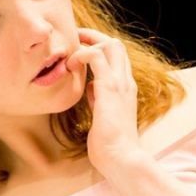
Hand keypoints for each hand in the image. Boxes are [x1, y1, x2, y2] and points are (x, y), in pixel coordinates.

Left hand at [66, 28, 141, 173]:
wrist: (122, 158)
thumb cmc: (111, 144)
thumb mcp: (104, 115)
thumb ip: (99, 99)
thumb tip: (90, 88)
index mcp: (125, 88)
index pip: (117, 57)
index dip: (98, 47)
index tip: (79, 48)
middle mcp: (126, 82)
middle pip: (116, 44)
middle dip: (93, 37)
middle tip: (73, 40)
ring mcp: (120, 84)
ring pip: (111, 44)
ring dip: (87, 42)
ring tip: (69, 53)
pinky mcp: (110, 88)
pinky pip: (96, 57)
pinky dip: (82, 54)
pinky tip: (70, 65)